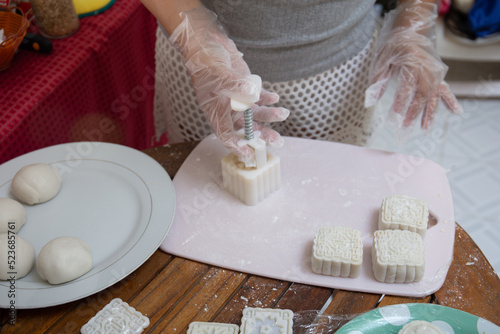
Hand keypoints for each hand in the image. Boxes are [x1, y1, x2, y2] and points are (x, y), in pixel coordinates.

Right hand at [169, 7, 288, 163]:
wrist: (206, 44)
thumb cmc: (206, 63)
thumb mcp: (220, 76)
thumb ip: (236, 86)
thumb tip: (253, 94)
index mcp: (216, 112)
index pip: (226, 135)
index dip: (237, 146)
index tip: (249, 154)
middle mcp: (227, 109)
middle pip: (245, 128)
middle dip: (262, 135)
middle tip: (277, 141)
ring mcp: (237, 99)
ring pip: (255, 114)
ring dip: (269, 116)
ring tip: (283, 114)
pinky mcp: (245, 88)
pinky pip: (258, 98)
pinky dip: (267, 99)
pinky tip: (275, 99)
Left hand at [365, 0, 461, 129]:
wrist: (412, 30)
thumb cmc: (395, 45)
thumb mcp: (382, 59)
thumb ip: (378, 80)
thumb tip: (371, 100)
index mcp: (411, 63)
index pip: (407, 87)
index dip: (401, 103)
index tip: (395, 116)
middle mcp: (426, 69)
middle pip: (422, 95)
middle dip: (413, 112)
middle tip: (404, 126)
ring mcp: (434, 73)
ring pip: (433, 96)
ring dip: (429, 113)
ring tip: (425, 129)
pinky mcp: (437, 75)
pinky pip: (445, 89)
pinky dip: (450, 101)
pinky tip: (456, 111)